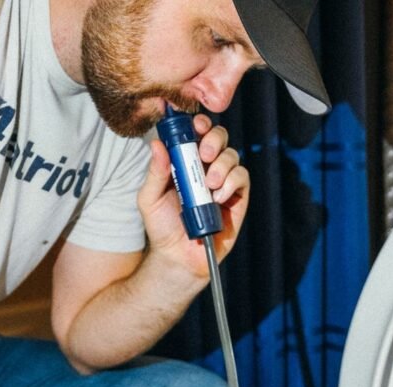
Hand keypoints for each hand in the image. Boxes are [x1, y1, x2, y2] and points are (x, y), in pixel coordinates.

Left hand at [138, 114, 249, 278]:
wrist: (178, 257)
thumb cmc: (162, 227)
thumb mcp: (150, 198)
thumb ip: (155, 171)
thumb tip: (157, 144)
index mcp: (185, 162)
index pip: (196, 134)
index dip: (198, 124)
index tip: (195, 124)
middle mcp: (206, 167)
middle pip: (219, 137)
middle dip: (214, 138)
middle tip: (204, 153)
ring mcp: (224, 182)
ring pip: (232, 155)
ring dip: (221, 164)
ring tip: (209, 184)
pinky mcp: (237, 197)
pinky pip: (242, 178)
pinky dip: (231, 182)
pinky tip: (218, 197)